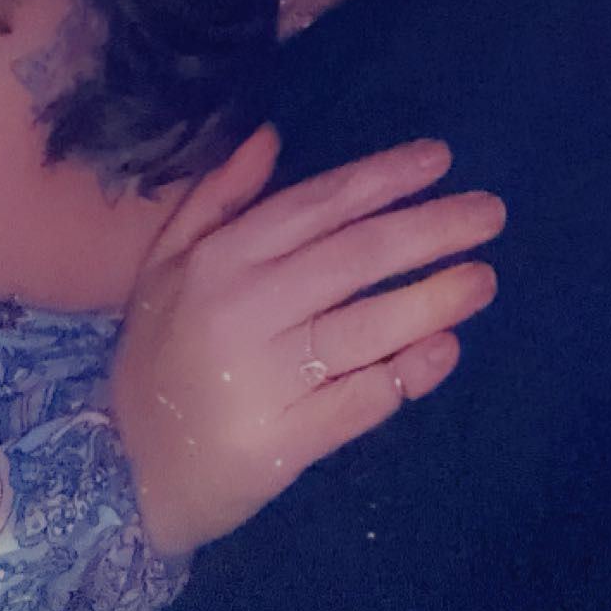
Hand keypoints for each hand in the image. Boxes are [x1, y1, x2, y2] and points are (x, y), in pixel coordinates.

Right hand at [111, 128, 502, 554]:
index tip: (442, 158)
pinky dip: (405, 374)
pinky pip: (357, 401)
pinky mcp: (282, 443)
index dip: (383, 178)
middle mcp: (244, 310)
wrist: (118, 475)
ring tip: (484, 279)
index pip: (317, 205)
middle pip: (354, 258)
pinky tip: (445, 351)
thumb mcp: (164, 268)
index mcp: (219, 260)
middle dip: (430, 229)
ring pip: (364, 327)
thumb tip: (271, 136)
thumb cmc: (158, 358)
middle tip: (492, 214)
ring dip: (433, 299)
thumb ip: (216, 200)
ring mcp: (263, 379)